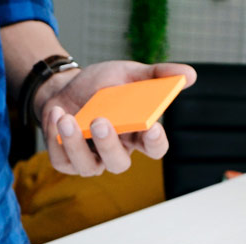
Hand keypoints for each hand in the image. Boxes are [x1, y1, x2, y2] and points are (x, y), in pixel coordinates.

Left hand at [35, 61, 195, 176]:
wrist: (66, 88)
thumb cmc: (101, 86)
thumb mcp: (129, 73)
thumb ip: (157, 74)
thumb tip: (189, 75)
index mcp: (136, 134)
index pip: (154, 148)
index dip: (155, 143)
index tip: (152, 129)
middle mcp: (115, 151)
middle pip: (119, 164)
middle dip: (109, 146)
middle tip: (101, 121)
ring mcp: (91, 159)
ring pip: (88, 167)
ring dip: (76, 144)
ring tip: (66, 118)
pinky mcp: (66, 161)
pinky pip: (62, 160)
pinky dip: (56, 138)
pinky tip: (56, 113)